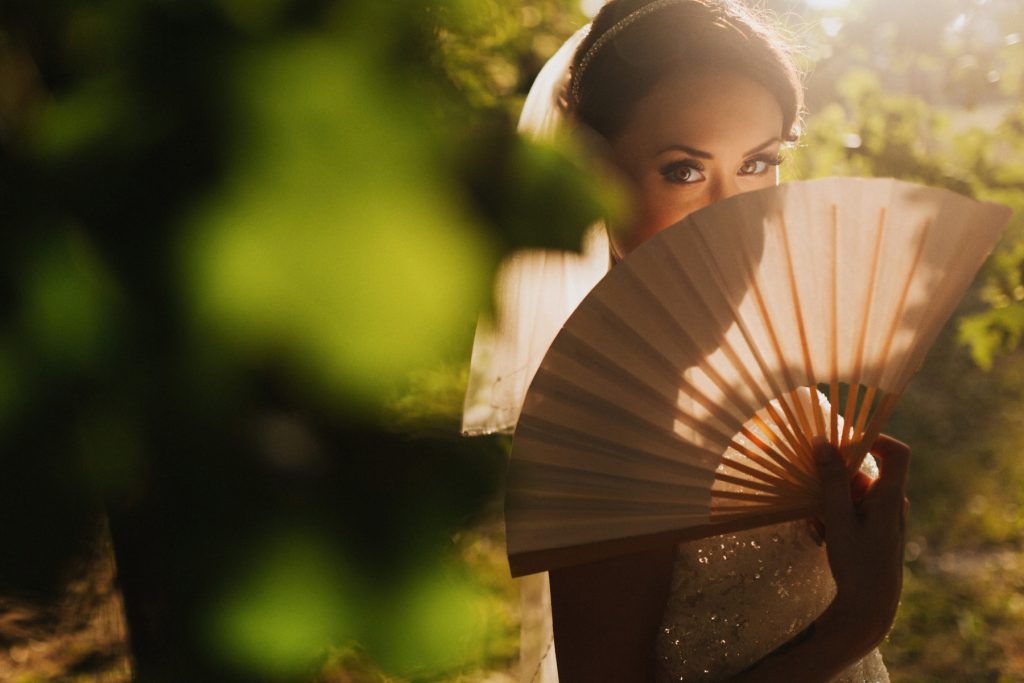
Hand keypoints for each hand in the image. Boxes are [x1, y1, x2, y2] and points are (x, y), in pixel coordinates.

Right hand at [815, 434, 909, 650]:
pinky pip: (854, 510)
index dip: (873, 438)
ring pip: (854, 493)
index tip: (842, 441)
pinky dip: (835, 515)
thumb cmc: (858, 563)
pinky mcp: (876, 531)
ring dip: (831, 501)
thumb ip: (831, 480)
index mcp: (890, 497)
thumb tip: (822, 442)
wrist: (871, 607)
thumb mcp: (839, 519)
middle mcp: (892, 503)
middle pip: (865, 473)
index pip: (897, 452)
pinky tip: (822, 534)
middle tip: (812, 491)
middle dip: (835, 479)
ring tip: (816, 523)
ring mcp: (885, 518)